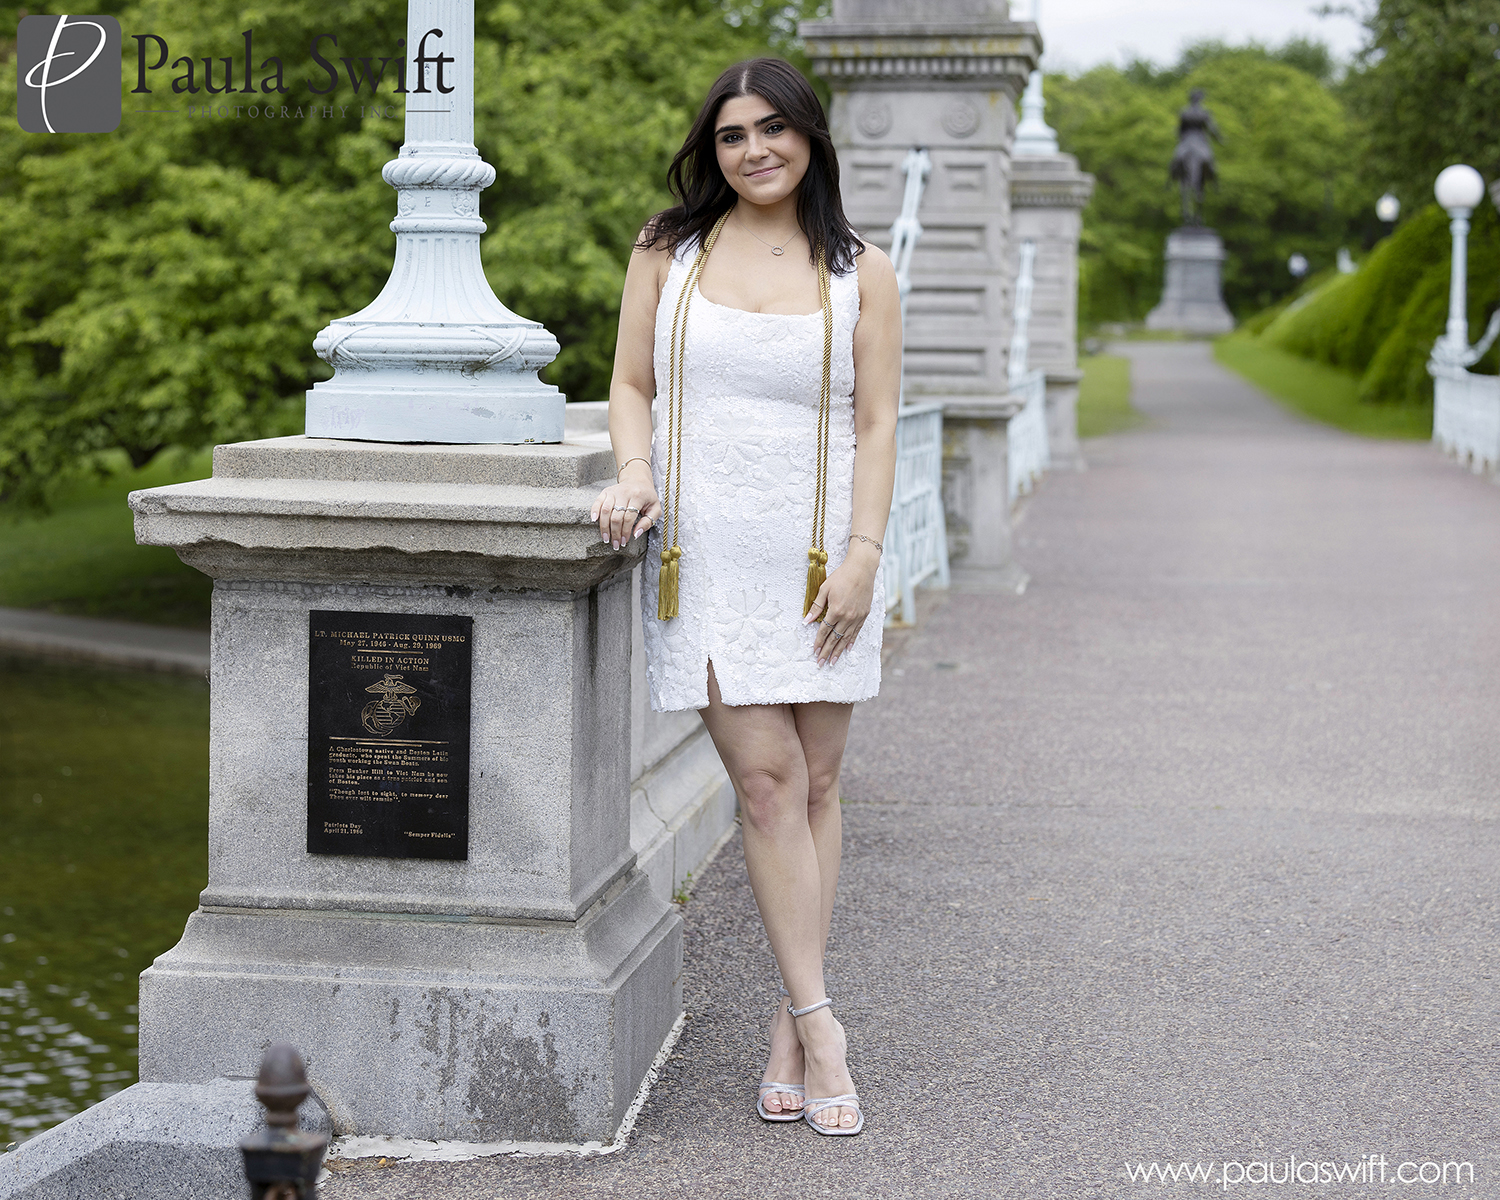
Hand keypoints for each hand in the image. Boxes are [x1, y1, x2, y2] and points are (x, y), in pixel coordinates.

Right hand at [590, 464, 659, 549]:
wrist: (637, 480)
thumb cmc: (647, 497)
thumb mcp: (655, 508)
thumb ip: (648, 522)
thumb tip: (635, 534)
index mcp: (638, 496)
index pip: (629, 517)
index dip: (625, 531)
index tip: (624, 542)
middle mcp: (624, 492)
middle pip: (616, 516)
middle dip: (615, 533)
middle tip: (615, 544)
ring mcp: (614, 491)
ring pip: (605, 510)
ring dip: (604, 527)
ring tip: (606, 538)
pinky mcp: (606, 491)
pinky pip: (598, 502)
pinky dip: (594, 511)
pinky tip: (594, 521)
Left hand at [802, 545, 877, 665]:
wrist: (861, 569)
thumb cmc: (841, 577)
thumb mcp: (824, 589)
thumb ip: (816, 606)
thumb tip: (807, 621)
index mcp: (836, 610)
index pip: (824, 631)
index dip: (819, 642)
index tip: (814, 652)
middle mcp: (847, 617)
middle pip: (834, 638)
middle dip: (827, 652)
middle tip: (821, 663)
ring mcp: (857, 617)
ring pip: (846, 638)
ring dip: (838, 651)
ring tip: (833, 662)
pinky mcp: (864, 615)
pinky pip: (856, 632)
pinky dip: (851, 641)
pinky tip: (847, 649)